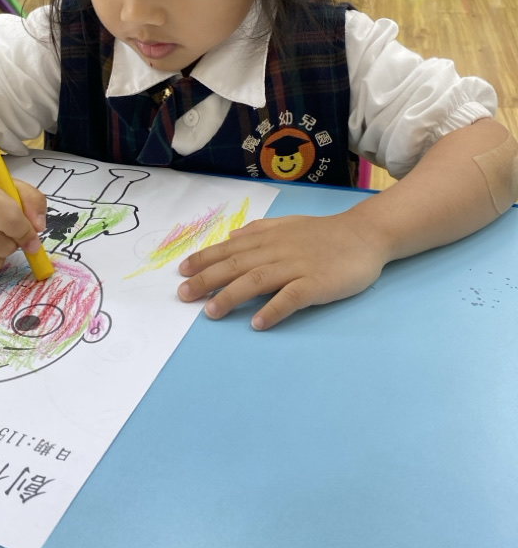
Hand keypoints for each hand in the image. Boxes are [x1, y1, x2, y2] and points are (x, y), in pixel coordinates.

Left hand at [178, 213, 386, 329]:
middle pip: (236, 265)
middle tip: (183, 294)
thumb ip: (260, 231)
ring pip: (257, 280)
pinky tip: (258, 323)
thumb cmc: (324, 233)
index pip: (230, 249)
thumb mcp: (288, 224)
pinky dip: (274, 309)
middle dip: (206, 279)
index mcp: (269, 239)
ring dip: (231, 295)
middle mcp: (277, 251)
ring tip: (210, 311)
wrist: (366, 235)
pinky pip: (292, 297)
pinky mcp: (317, 284)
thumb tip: (231, 238)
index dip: (204, 259)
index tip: (181, 270)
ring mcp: (297, 267)